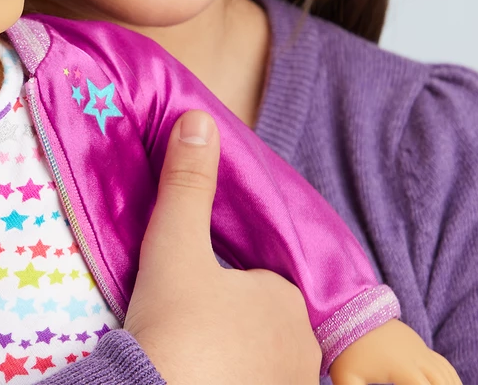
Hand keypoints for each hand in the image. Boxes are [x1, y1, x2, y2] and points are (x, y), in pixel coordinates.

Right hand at [123, 111, 320, 384]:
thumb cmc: (173, 323)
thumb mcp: (174, 245)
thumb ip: (187, 184)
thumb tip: (198, 118)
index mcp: (286, 301)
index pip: (258, 283)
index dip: (220, 284)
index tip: (187, 294)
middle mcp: (303, 352)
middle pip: (261, 324)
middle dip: (229, 324)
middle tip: (184, 328)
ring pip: (261, 364)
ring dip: (233, 360)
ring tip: (188, 360)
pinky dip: (232, 382)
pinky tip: (198, 380)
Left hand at [329, 319, 462, 384]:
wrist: (348, 310)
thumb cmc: (345, 347)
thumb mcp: (345, 377)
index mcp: (403, 369)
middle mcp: (417, 359)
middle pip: (443, 384)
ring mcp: (420, 350)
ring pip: (447, 376)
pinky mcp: (419, 345)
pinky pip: (444, 365)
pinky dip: (452, 380)